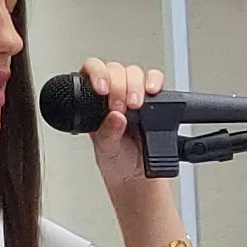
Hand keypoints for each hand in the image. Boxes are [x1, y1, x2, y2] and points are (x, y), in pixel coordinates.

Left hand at [68, 56, 167, 203]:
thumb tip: (114, 117)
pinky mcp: (153, 99)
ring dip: (135, 86)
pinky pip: (155, 80)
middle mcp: (112, 93)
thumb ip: (108, 134)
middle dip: (119, 86)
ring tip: (135, 106)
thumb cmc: (116, 161)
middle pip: (115, 70)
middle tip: (121, 108)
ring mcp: (132, 93)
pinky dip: (155, 81)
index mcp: (93, 101)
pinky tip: (152, 91)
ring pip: (133, 72)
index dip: (96, 74)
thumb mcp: (106, 150)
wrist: (137, 176)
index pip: (91, 72)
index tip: (102, 89)